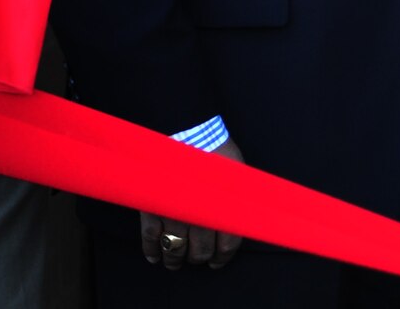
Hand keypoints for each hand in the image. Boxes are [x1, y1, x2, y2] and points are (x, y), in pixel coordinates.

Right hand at [141, 139, 244, 269]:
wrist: (187, 135)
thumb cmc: (218, 152)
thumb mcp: (239, 174)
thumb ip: (241, 199)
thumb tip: (250, 216)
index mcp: (225, 209)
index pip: (227, 244)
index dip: (223, 257)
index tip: (218, 262)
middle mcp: (201, 218)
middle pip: (200, 251)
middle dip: (200, 258)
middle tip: (199, 259)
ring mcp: (175, 216)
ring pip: (175, 250)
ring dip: (175, 261)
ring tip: (176, 263)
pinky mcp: (152, 211)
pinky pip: (150, 240)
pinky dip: (152, 252)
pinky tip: (155, 258)